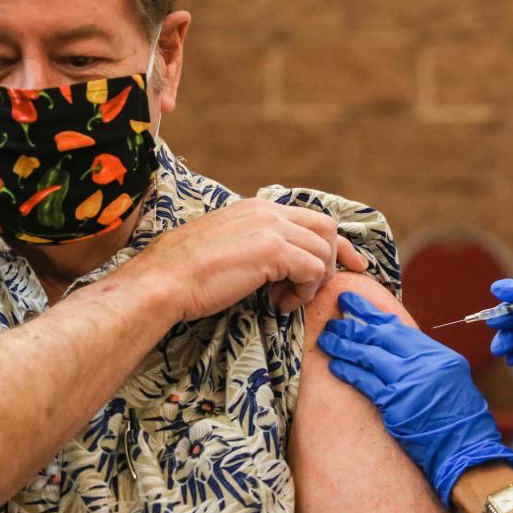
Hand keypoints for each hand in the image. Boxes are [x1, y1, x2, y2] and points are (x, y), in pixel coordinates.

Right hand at [138, 198, 366, 321]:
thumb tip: (273, 266)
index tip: (349, 264)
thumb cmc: (183, 273)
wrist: (163, 280)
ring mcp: (271, 228)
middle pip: (326, 229)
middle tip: (323, 287)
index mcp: (255, 208)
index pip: (310, 218)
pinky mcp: (273, 250)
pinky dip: (305, 291)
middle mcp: (267, 211)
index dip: (335, 243)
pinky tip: (282, 304)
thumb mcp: (224, 247)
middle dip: (336, 259)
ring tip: (287, 300)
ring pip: (323, 251)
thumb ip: (251, 246)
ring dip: (313, 282)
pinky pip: (313, 269)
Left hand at [318, 292, 512, 505]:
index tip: (350, 301)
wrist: (466, 449)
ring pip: (368, 355)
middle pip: (379, 335)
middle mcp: (425, 362)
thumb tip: (388, 341)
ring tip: (326, 339)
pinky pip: (364, 381)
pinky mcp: (396, 402)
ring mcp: (410, 381)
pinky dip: (347, 370)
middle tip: (331, 320)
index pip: (396, 326)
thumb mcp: (447, 377)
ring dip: (343, 345)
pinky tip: (334, 364)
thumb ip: (421, 358)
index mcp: (437, 353)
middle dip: (352, 325)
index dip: (369, 312)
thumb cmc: (456, 416)